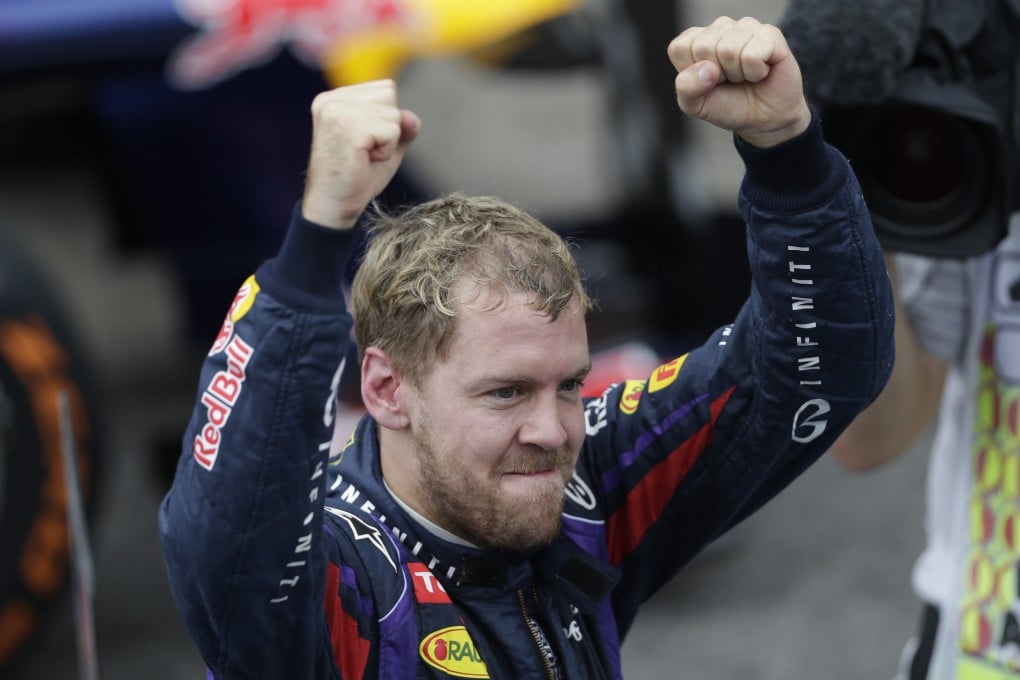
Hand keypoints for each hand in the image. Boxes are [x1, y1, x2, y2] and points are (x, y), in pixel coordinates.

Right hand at [301, 80, 420, 229]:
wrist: (333, 207)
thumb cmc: (356, 179)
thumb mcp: (386, 147)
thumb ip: (402, 127)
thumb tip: (412, 118)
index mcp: (335, 99)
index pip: (385, 89)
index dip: (386, 120)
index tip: (364, 143)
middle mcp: (332, 99)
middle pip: (390, 94)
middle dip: (388, 127)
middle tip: (365, 152)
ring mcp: (337, 110)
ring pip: (393, 114)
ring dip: (388, 142)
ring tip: (364, 157)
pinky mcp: (348, 126)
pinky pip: (392, 130)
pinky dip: (387, 151)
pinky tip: (364, 161)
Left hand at [668, 16, 810, 147]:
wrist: (764, 119)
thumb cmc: (729, 106)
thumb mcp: (696, 105)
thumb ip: (686, 88)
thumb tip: (706, 68)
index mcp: (695, 40)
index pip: (680, 48)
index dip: (693, 75)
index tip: (708, 82)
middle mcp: (720, 28)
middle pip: (703, 47)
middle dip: (716, 75)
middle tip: (730, 80)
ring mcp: (746, 27)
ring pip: (728, 50)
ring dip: (737, 74)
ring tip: (745, 76)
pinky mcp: (770, 33)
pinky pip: (752, 55)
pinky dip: (756, 73)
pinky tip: (761, 71)